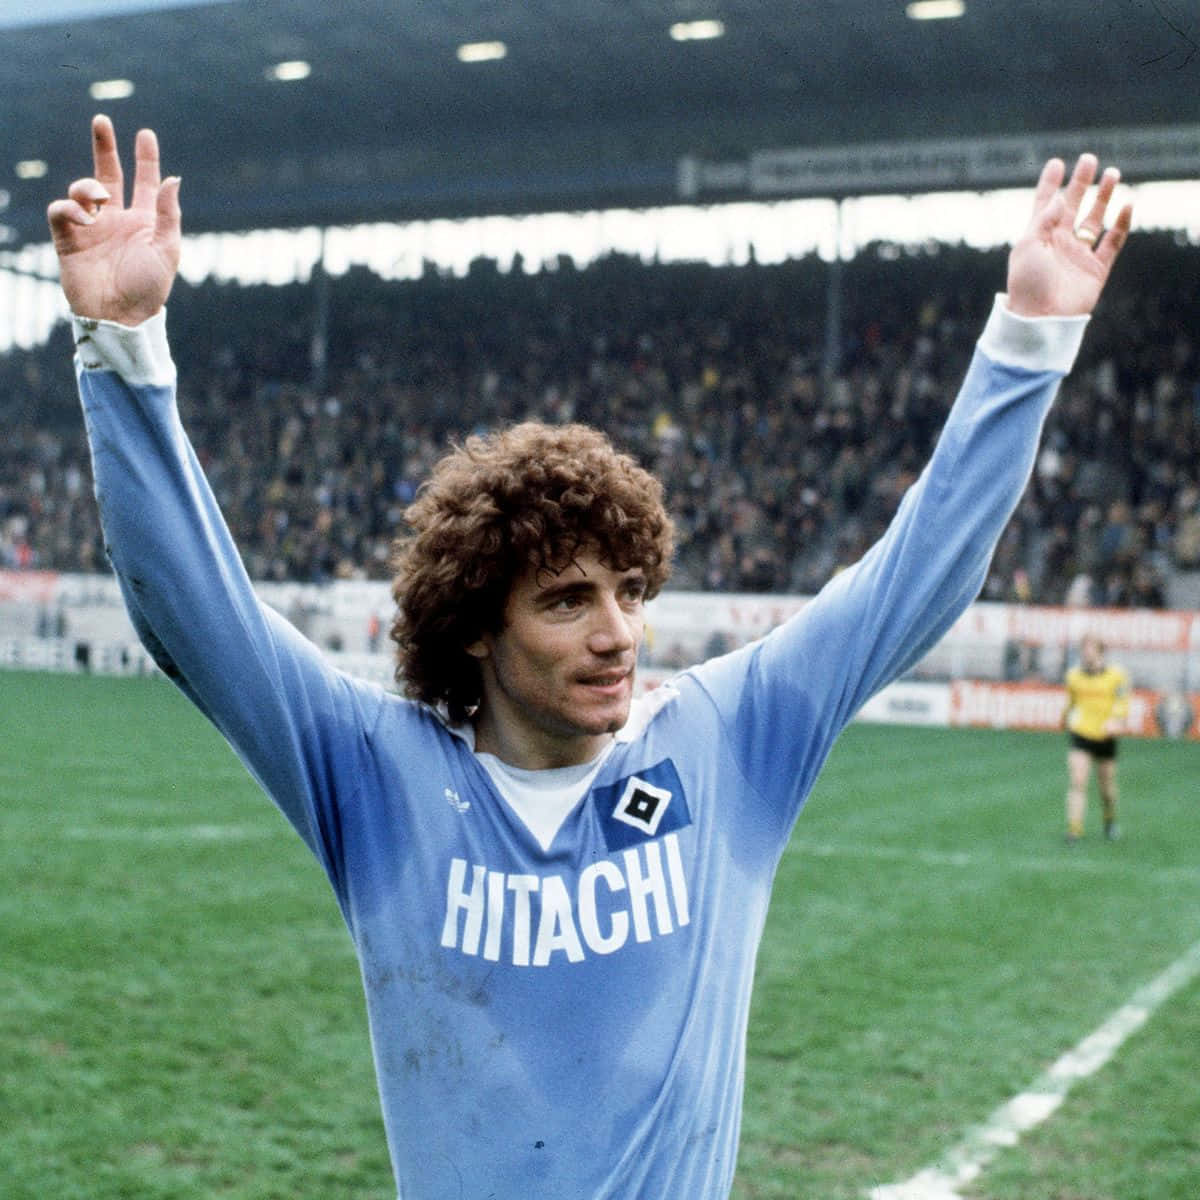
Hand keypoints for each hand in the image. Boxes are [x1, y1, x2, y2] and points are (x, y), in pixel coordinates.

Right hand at [46, 114, 181, 325]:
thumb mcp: (167, 251)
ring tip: (98, 202)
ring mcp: (93, 228)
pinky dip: (70, 208)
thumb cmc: (148, 289)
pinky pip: (61, 211)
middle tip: (102, 120)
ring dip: (88, 187)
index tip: (146, 134)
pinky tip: (84, 218)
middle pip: (109, 175)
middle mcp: (118, 221)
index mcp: (146, 223)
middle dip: (105, 147)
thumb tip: (175, 178)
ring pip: (84, 189)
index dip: (146, 159)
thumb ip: (170, 214)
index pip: (147, 184)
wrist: (118, 317)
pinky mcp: (69, 239)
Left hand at [1006, 154, 1133, 317]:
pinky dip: (1121, 224)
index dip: (1050, 184)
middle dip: (1081, 183)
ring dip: (1103, 197)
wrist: (1042, 319)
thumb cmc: (1028, 284)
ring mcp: (1078, 254)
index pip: (1044, 204)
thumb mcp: (1028, 248)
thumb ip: (1043, 221)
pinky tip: (1126, 205)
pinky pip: (1112, 242)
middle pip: (1072, 205)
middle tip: (1090, 160)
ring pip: (1094, 219)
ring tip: (1113, 174)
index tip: (1057, 162)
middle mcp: (1059, 243)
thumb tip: (1058, 198)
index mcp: (1038, 237)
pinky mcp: (1096, 268)